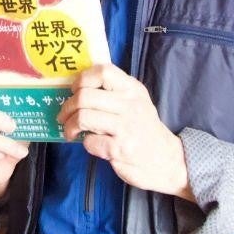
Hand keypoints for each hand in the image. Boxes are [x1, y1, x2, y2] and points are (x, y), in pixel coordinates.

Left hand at [59, 64, 192, 199]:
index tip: (74, 90)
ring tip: (70, 131)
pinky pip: (90, 141)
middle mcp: (130, 105)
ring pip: (83, 117)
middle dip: (67, 107)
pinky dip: (85, 143)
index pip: (103, 71)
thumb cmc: (144, 130)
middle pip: (85, 96)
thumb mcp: (137, 103)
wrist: (168, 161)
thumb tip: (77, 88)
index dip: (82, 79)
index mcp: (133, 89)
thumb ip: (114, 93)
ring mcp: (126, 127)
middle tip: (64, 116)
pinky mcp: (121, 149)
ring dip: (70, 126)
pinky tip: (92, 144)